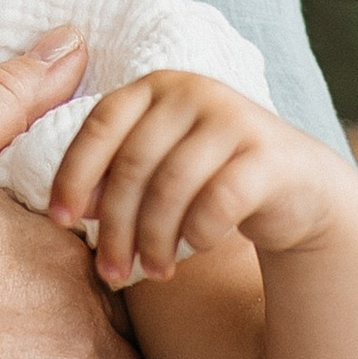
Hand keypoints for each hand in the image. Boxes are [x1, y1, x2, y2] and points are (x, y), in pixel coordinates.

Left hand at [47, 73, 354, 286]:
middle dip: (115, 226)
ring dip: (155, 239)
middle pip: (133, 164)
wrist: (297, 187)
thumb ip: (114, 174)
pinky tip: (197, 249)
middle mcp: (192, 91)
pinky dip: (199, 233)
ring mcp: (233, 117)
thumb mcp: (156, 166)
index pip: (99, 125)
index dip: (74, 174)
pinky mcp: (268, 154)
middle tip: (111, 272)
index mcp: (155, 87)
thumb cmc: (208, 178)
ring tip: (154, 271)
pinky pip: (217, 202)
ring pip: (171, 187)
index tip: (60, 221)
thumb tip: (75, 206)